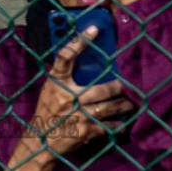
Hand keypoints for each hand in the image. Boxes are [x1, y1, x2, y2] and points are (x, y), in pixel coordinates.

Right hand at [26, 27, 136, 158]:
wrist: (40, 142)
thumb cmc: (47, 111)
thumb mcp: (50, 90)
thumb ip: (64, 78)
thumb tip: (85, 60)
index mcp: (56, 83)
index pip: (66, 57)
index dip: (80, 41)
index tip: (94, 28)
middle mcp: (67, 97)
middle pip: (102, 88)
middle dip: (118, 88)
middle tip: (126, 86)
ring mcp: (78, 115)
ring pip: (110, 107)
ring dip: (124, 106)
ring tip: (130, 104)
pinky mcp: (86, 132)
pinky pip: (109, 126)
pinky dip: (119, 126)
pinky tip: (123, 124)